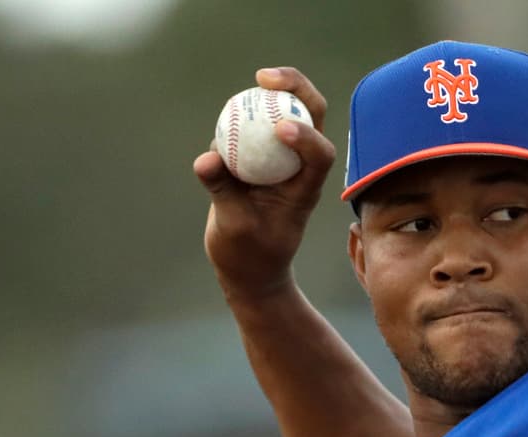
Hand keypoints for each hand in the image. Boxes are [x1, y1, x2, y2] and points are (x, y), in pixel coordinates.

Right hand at [193, 67, 335, 300]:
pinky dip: (241, 114)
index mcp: (305, 189)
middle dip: (295, 87)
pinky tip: (227, 117)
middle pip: (310, 115)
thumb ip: (223, 192)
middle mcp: (298, 167)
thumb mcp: (234, 227)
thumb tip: (207, 160)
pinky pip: (252, 125)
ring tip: (250, 87)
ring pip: (283, 112)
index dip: (307, 137)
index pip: (321, 155)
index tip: (282, 129)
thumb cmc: (249, 254)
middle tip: (264, 77)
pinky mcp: (256, 156)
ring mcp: (279, 158)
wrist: (248, 268)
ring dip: (269, 93)